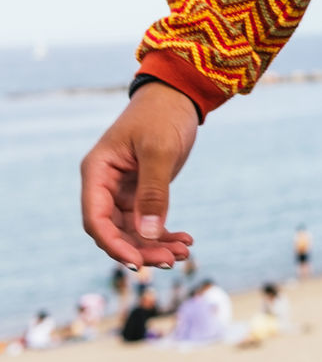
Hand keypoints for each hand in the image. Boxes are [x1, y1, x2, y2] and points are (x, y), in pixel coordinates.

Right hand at [80, 82, 197, 268]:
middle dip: (142, 249)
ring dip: (156, 245)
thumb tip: (148, 233)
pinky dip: (164, 233)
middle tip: (173, 260)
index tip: (138, 263)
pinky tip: (186, 240)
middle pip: (115, 230)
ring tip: (184, 253)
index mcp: (97, 172)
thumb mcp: (160, 152)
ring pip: (132, 230)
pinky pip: (147, 221)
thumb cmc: (163, 116)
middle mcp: (105, 185)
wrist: (178, 98)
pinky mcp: (141, 192)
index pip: (96, 220)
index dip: (114, 245)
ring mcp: (122, 190)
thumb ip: (153, 192)